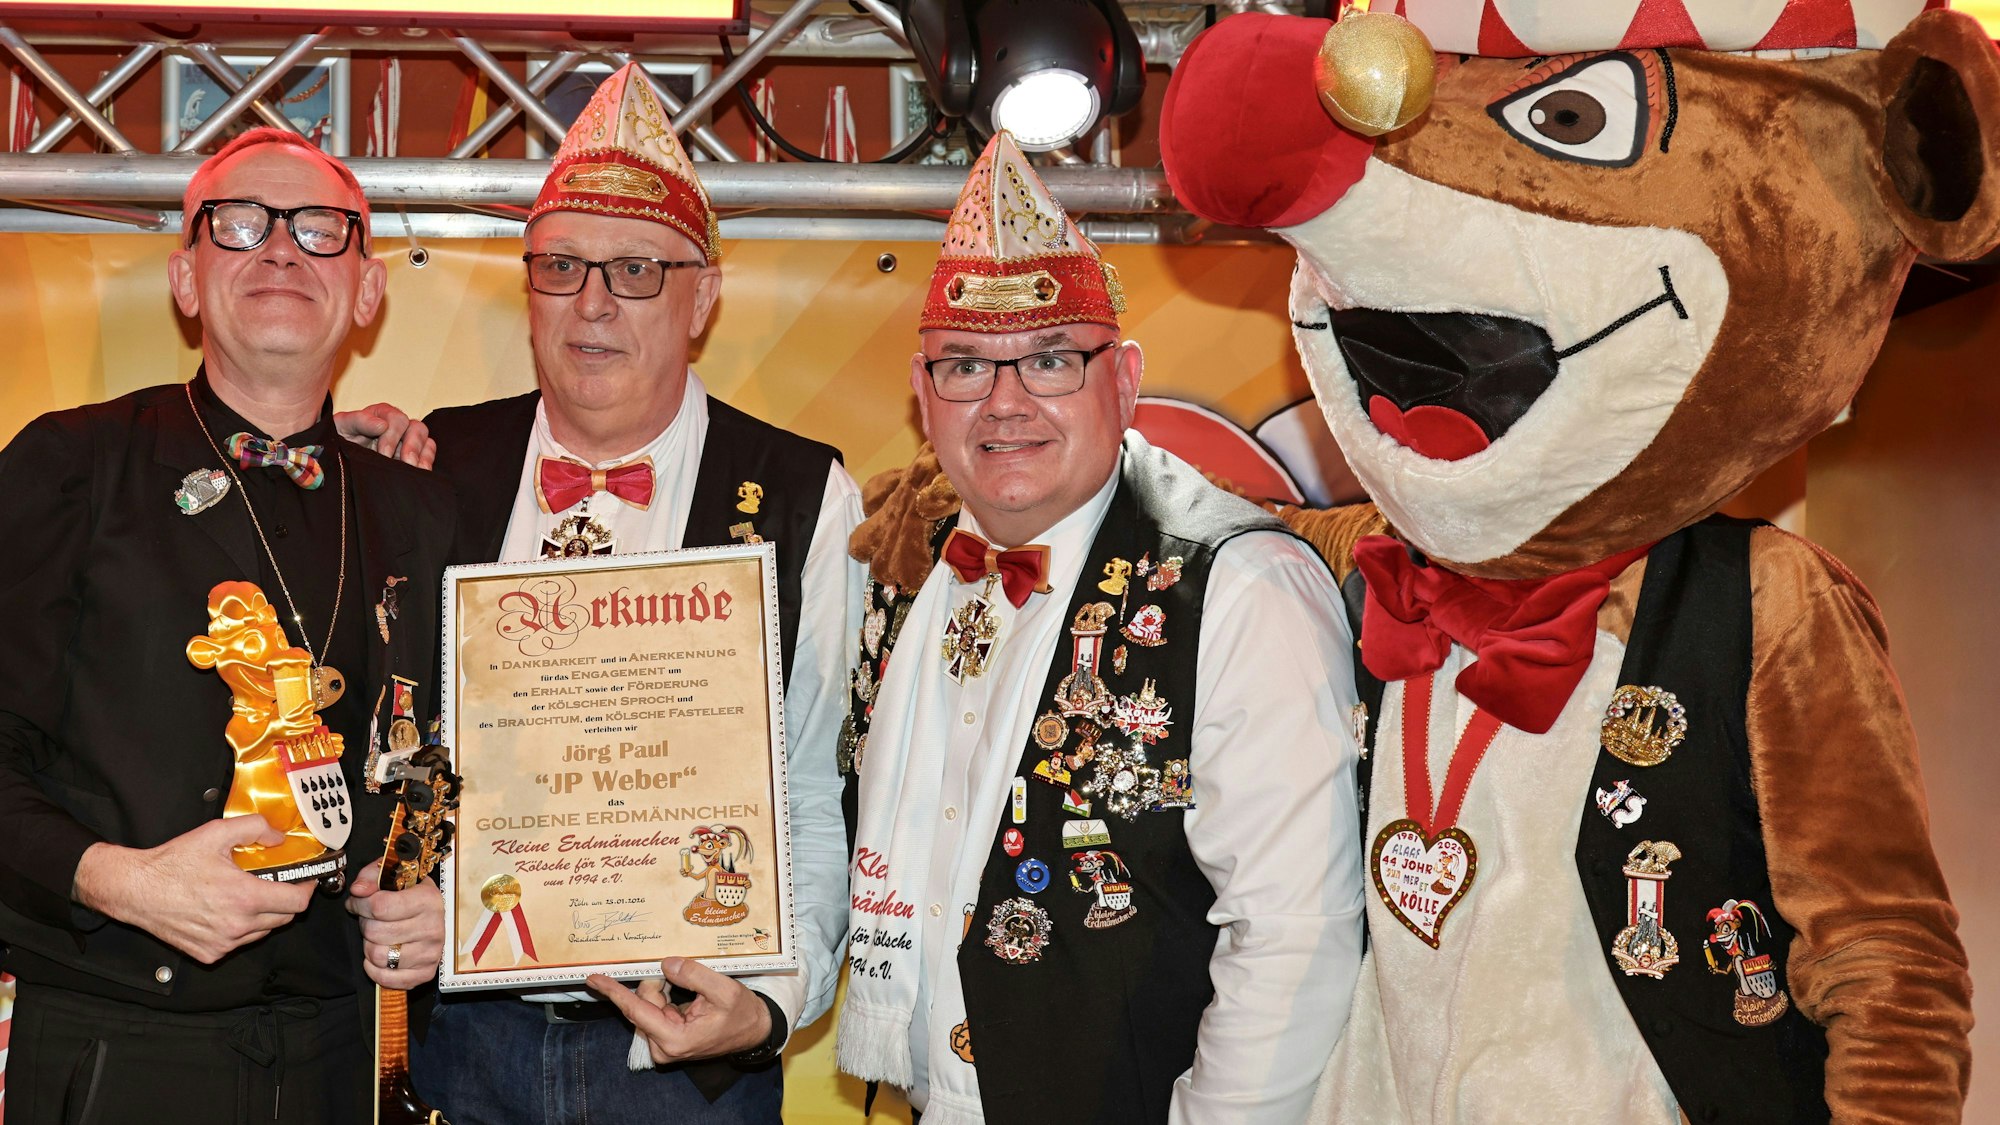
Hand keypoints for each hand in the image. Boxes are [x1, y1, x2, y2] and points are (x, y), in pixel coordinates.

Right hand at [71, 816, 313, 964]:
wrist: (135, 890)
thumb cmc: (173, 863)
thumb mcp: (216, 833)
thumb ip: (255, 828)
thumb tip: (279, 837)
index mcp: (244, 898)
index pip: (297, 903)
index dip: (307, 889)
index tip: (305, 879)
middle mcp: (237, 926)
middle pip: (284, 918)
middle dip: (287, 900)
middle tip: (280, 883)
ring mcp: (223, 944)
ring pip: (262, 932)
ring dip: (265, 915)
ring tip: (250, 895)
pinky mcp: (209, 954)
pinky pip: (239, 943)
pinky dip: (241, 928)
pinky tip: (228, 911)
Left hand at [333, 403, 435, 468]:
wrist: (338, 460)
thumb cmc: (338, 439)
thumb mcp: (342, 426)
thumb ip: (358, 420)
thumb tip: (382, 425)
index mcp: (381, 414)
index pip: (397, 419)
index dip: (393, 436)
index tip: (383, 454)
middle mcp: (398, 426)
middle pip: (417, 428)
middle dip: (412, 447)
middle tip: (405, 463)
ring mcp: (407, 441)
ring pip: (426, 441)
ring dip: (422, 456)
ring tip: (413, 470)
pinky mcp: (413, 457)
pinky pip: (428, 455)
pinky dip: (426, 463)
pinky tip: (418, 474)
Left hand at [346, 858, 444, 989]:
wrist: (430, 916)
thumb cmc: (409, 895)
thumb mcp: (394, 876)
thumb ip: (372, 875)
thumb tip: (359, 890)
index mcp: (428, 899)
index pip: (380, 906)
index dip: (360, 904)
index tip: (357, 902)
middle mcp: (433, 927)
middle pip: (375, 932)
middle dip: (365, 924)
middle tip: (370, 919)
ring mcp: (431, 952)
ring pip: (378, 956)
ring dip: (369, 946)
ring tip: (378, 936)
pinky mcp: (425, 972)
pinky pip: (385, 978)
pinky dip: (374, 969)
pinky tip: (380, 955)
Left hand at [587, 957, 772, 1063]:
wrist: (752, 1031)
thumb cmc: (741, 1014)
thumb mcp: (725, 990)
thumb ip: (694, 975)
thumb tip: (666, 965)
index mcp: (675, 1039)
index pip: (637, 1010)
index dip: (615, 992)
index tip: (594, 979)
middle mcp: (664, 1046)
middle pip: (643, 1003)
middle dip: (658, 985)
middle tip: (682, 976)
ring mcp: (663, 1044)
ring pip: (648, 1004)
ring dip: (665, 991)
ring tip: (693, 993)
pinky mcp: (665, 1038)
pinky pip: (655, 1008)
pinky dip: (666, 996)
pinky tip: (685, 998)